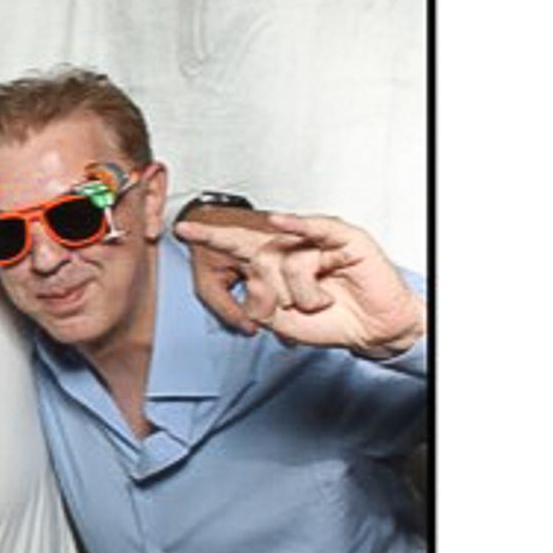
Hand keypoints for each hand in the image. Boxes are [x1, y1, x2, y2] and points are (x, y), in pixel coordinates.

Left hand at [176, 208, 424, 360]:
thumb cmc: (330, 322)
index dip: (210, 238)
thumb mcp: (282, 321)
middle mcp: (291, 247)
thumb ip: (258, 306)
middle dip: (272, 296)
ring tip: (321, 302)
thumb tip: (253, 289)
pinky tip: (278, 222)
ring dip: (304, 295)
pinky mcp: (342, 238)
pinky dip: (296, 225)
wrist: (371, 330)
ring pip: (287, 261)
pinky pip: (314, 228)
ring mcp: (316, 240)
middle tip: (292, 310)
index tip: (181, 229)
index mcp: (274, 263)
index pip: (236, 246)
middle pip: (259, 262)